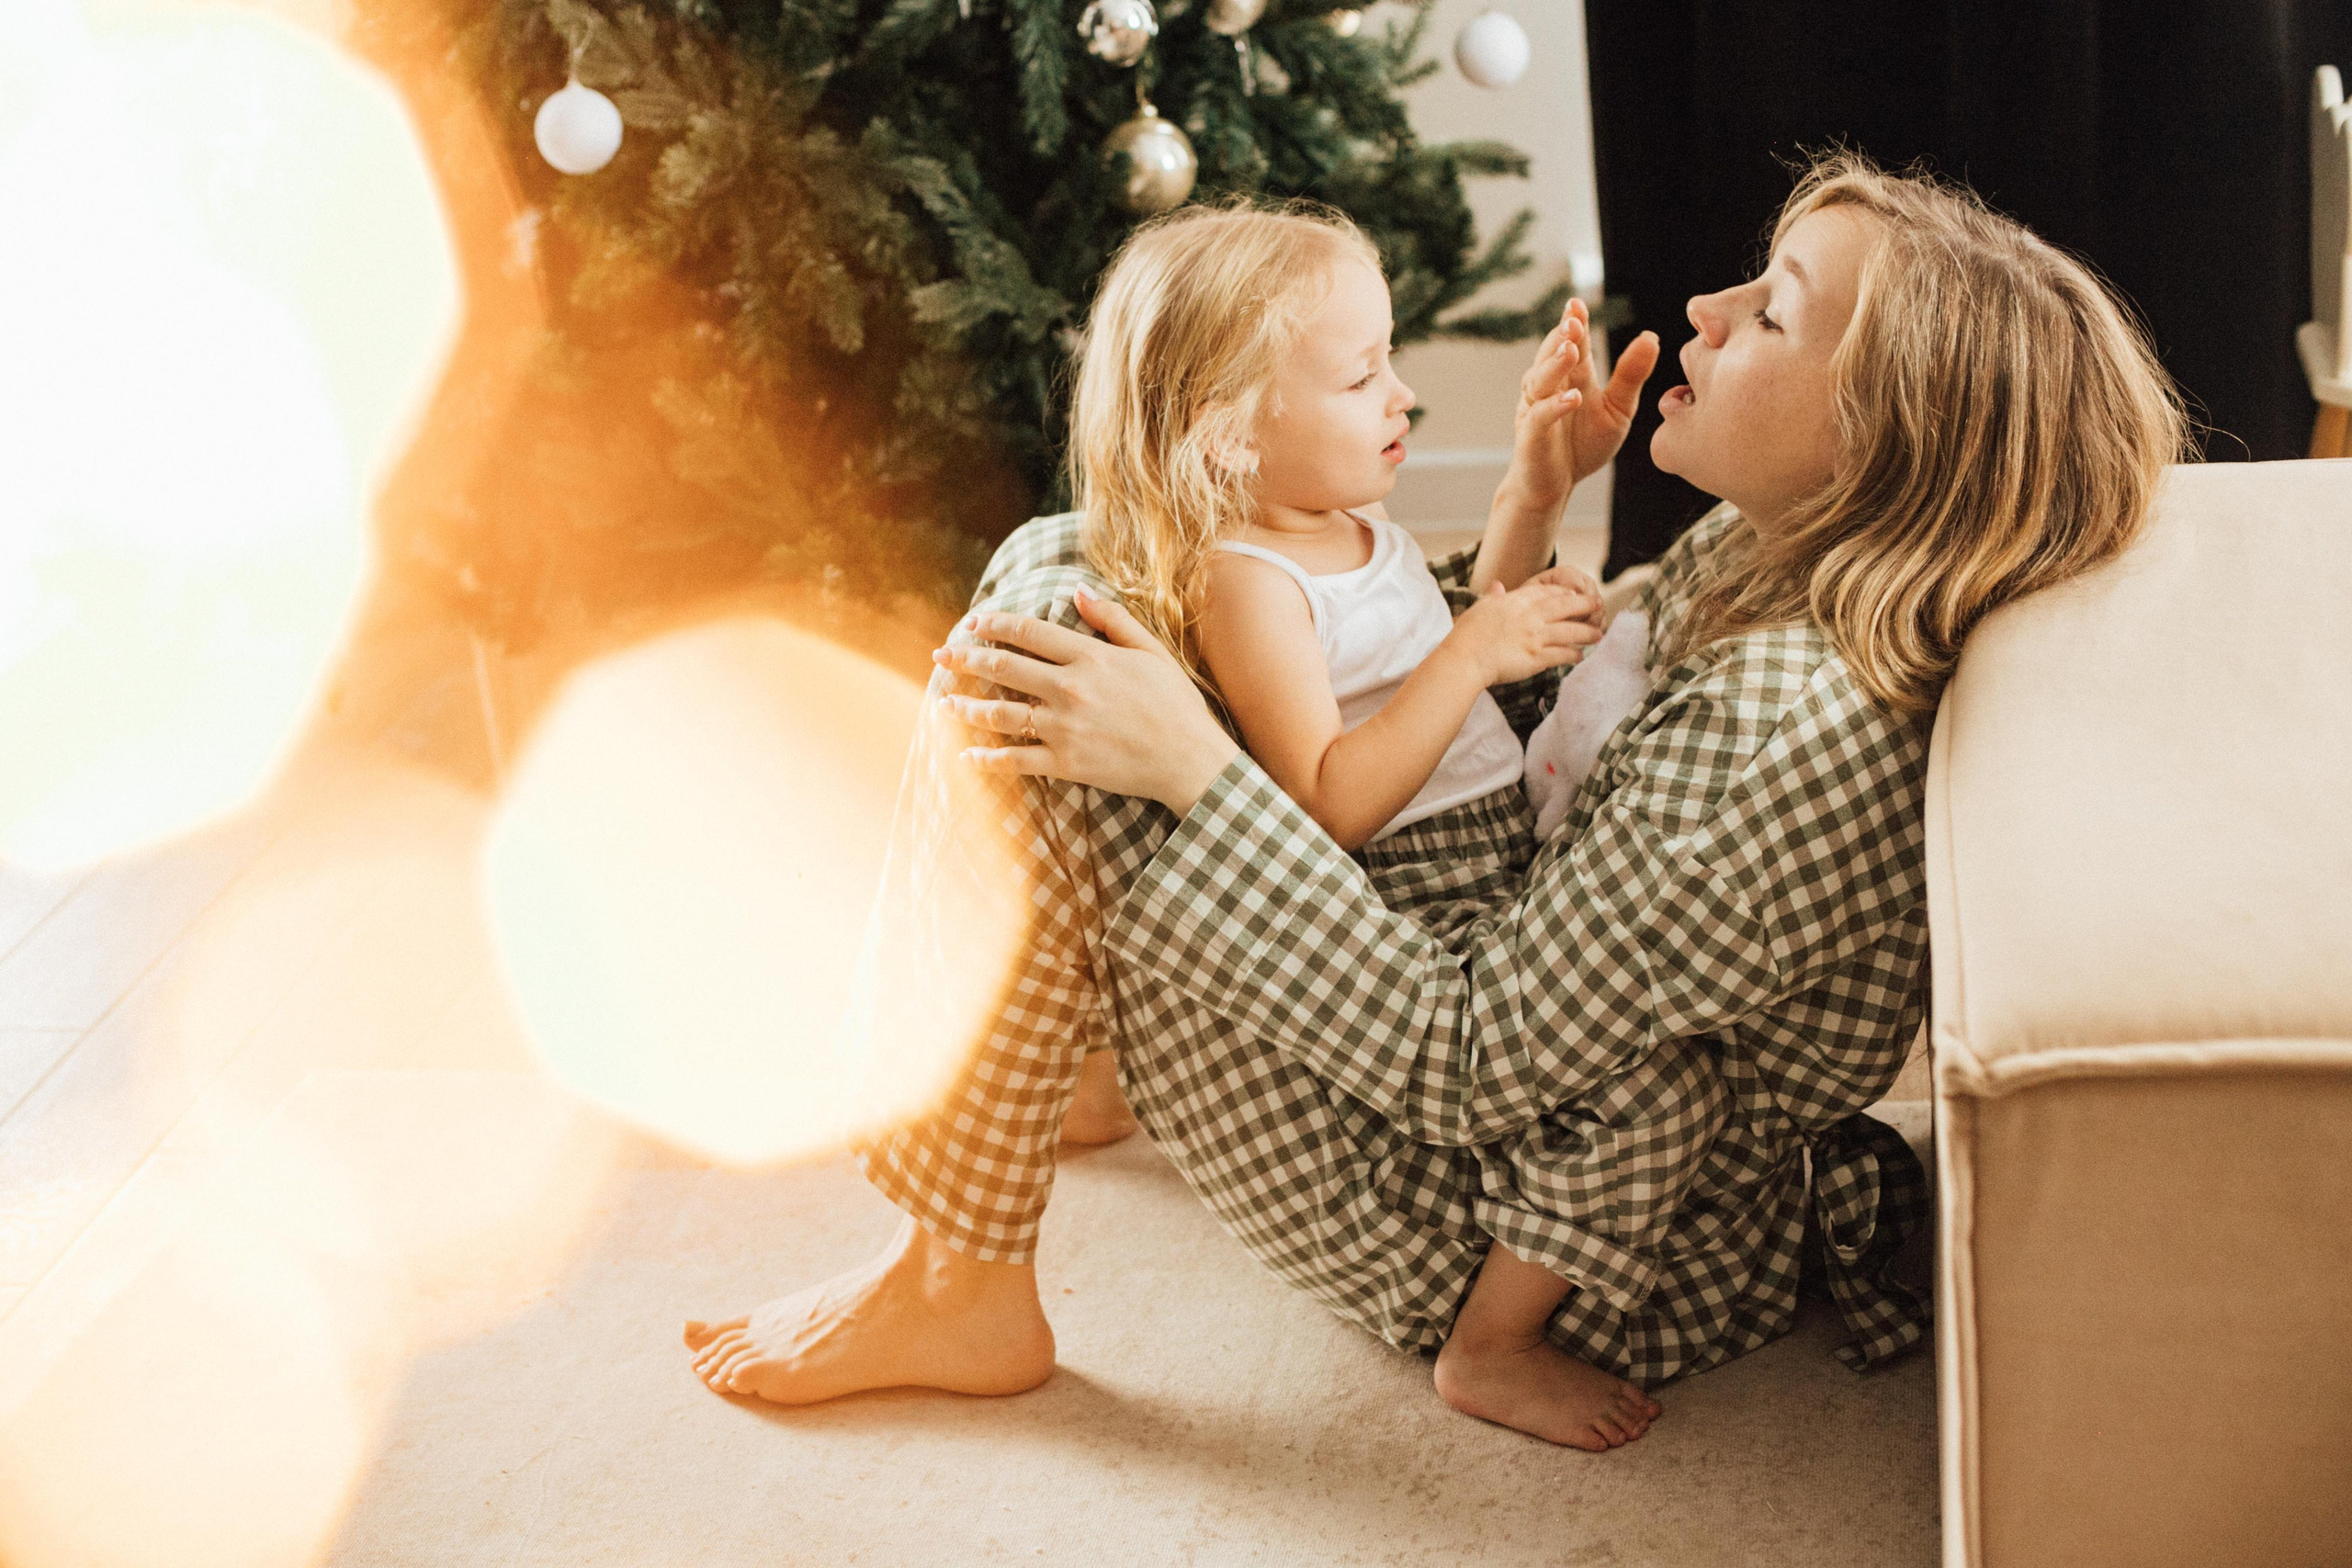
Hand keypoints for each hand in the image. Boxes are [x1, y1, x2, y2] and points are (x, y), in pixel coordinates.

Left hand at [933, 588, 1240, 813]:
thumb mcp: (1151, 651)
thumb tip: (1078, 591)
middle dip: (966, 659)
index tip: (972, 623)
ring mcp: (1065, 728)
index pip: (1029, 632)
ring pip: (1000, 714)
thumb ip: (1113, 619)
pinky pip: (1015, 760)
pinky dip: (987, 759)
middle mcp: (1070, 689)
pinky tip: (968, 756)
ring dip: (966, 707)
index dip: (995, 624)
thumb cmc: (1176, 704)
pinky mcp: (1066, 764)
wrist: (1191, 760)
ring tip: (944, 703)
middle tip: (941, 656)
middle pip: (1004, 668)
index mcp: (1090, 657)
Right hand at [1443, 575, 1602, 687]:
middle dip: (1585, 605)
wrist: (1465, 659)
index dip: (1564, 592)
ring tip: (1598, 635)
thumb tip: (1497, 585)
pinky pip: (1561, 654)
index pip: (1546, 591)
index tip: (1574, 594)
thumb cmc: (1467, 635)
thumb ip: (1493, 596)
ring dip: (1587, 633)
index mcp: (1515, 601)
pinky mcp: (1536, 658)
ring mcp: (1534, 637)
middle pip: (1565, 606)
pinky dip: (1573, 654)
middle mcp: (1529, 616)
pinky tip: (1580, 655)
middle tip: (1599, 606)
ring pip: (1570, 631)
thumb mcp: (1480, 608)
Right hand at [1502, 298, 1661, 512]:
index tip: (1578, 303)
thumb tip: (1651, 335)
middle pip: (1550, 355)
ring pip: (1539, 381)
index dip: (1574, 323)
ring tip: (1570, 351)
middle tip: (1573, 321)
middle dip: (1560, 337)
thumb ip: (1631, 375)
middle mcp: (1549, 388)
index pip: (1573, 343)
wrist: (1556, 486)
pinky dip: (1554, 406)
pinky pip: (1538, 417)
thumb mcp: (1617, 409)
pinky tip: (1572, 397)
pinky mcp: (1530, 437)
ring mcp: (1535, 410)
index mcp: (1572, 377)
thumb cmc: (1583, 445)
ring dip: (1554, 365)